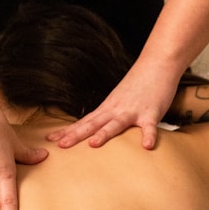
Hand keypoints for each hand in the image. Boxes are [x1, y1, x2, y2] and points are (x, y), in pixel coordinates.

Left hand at [47, 62, 178, 149]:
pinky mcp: (151, 112)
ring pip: (116, 124)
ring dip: (104, 134)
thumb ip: (106, 117)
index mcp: (106, 109)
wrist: (158, 62)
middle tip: (61, 146)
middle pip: (92, 124)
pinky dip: (148, 135)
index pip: (83, 122)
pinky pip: (150, 126)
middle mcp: (115, 110)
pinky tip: (146, 146)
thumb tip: (93, 132)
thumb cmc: (137, 86)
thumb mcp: (116, 102)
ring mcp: (132, 111)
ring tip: (93, 144)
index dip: (67, 131)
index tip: (50, 140)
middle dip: (76, 135)